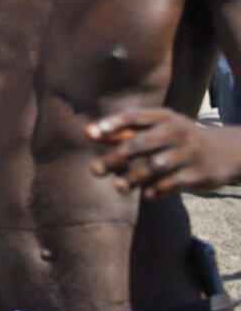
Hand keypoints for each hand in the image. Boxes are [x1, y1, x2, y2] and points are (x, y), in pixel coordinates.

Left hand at [87, 107, 240, 198]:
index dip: (111, 124)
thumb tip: (86, 133)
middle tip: (94, 170)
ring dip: (133, 177)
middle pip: (140, 143)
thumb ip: (123, 132)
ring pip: (155, 166)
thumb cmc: (176, 140)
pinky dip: (156, 190)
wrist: (223, 153)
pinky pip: (172, 183)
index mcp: (164, 117)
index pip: (134, 116)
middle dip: (115, 157)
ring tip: (118, 187)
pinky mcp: (199, 173)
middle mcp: (177, 131)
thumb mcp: (156, 130)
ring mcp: (189, 152)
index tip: (90, 134)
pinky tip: (146, 194)